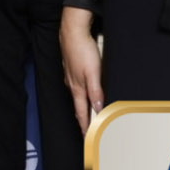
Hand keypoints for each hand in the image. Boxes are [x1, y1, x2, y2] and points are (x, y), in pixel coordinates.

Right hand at [60, 6, 104, 132]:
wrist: (72, 31)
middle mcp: (72, 85)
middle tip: (87, 132)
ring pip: (77, 98)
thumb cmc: (82, 50)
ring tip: (87, 117)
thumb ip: (95, 91)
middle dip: (83, 121)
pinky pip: (77, 88)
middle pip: (78, 107)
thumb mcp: (93, 72)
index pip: (82, 113)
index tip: (87, 138)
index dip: (85, 126)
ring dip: (82, 109)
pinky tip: (84, 93)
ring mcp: (71, 77)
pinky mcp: (72, 69)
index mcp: (78, 88)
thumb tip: (99, 108)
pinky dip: (81, 96)